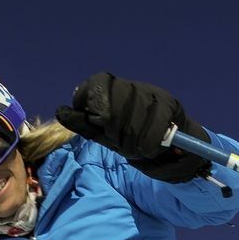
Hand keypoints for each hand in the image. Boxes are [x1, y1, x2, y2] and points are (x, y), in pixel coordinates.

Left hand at [55, 72, 211, 183]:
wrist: (177, 156)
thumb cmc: (139, 145)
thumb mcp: (108, 137)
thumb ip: (87, 125)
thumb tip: (61, 111)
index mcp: (117, 90)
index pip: (97, 83)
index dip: (91, 104)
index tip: (96, 125)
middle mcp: (135, 87)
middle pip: (111, 106)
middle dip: (113, 134)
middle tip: (121, 143)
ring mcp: (154, 94)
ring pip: (132, 120)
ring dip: (132, 143)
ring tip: (138, 149)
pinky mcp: (172, 106)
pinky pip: (154, 128)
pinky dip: (149, 145)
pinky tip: (151, 149)